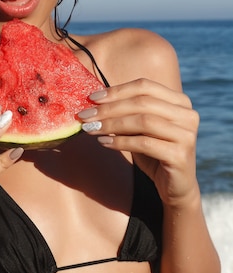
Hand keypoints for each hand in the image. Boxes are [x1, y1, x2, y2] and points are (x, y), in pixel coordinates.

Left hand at [78, 79, 199, 205]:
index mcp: (179, 102)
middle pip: (142, 103)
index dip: (116, 91)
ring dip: (112, 124)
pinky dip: (121, 142)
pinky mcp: (180, 155)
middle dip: (109, 108)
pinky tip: (104, 142)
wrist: (175, 186)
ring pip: (143, 121)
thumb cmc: (154, 153)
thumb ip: (126, 113)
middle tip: (85, 115)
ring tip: (91, 129)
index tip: (91, 98)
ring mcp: (186, 134)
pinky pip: (144, 143)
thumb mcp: (139, 129)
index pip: (144, 86)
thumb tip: (94, 102)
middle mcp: (187, 115)